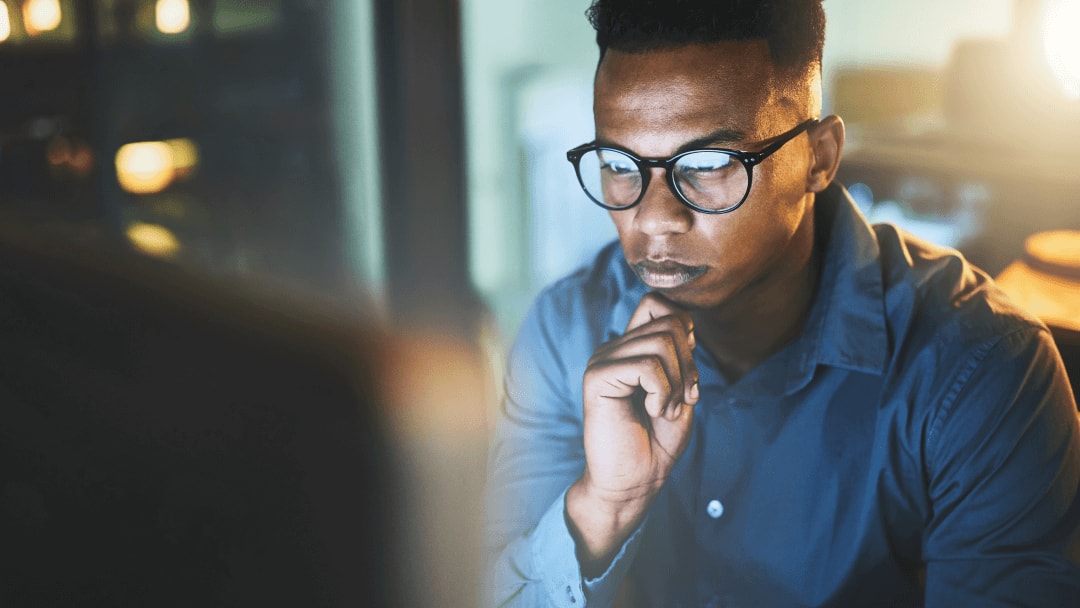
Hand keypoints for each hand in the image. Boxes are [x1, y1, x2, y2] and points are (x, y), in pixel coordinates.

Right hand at [567, 293, 698, 572]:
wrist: (635, 481)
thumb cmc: (657, 441)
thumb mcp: (680, 389)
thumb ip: (679, 353)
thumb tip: (682, 324)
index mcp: (629, 348)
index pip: (656, 303)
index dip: (683, 328)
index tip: (686, 371)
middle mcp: (612, 348)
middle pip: (668, 322)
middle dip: (689, 362)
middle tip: (683, 398)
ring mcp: (602, 360)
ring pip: (661, 342)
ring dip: (677, 380)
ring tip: (665, 408)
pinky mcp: (597, 378)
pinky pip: (647, 366)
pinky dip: (662, 391)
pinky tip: (652, 410)